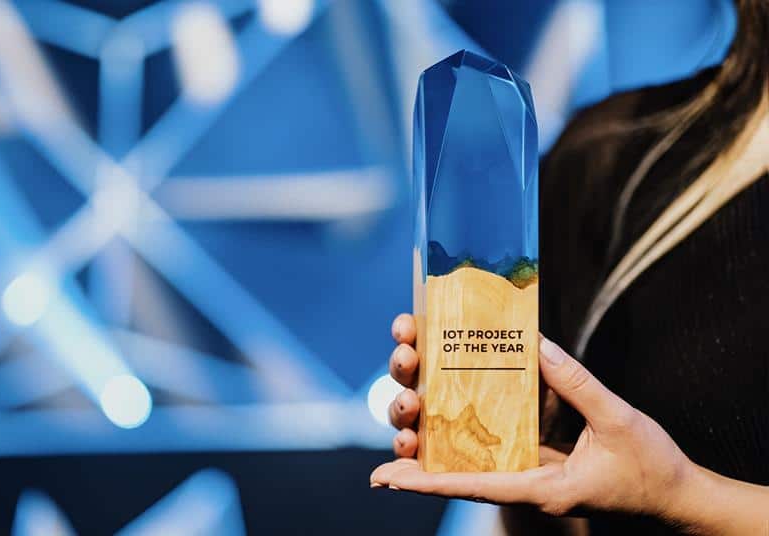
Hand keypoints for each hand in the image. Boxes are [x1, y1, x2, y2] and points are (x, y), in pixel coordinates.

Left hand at [371, 314, 696, 519]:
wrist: (677, 497)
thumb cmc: (652, 468)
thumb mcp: (616, 421)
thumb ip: (577, 384)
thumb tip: (535, 345)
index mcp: (544, 488)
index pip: (476, 485)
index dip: (430, 482)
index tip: (390, 480)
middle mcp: (530, 488)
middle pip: (463, 479)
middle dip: (421, 471)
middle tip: (381, 464)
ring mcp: (533, 480)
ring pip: (474, 469)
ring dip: (438, 457)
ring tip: (400, 440)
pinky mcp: (541, 469)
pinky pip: (498, 457)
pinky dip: (470, 445)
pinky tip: (448, 426)